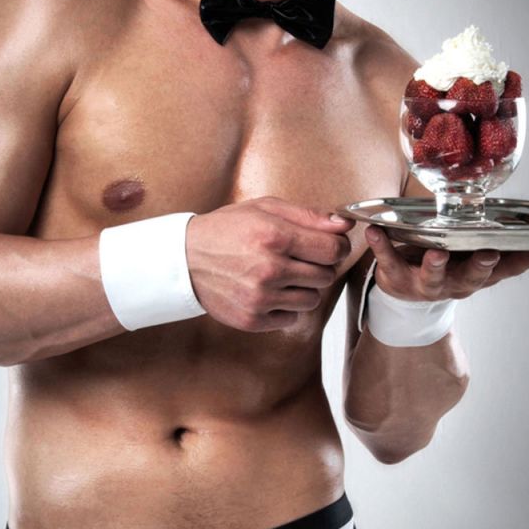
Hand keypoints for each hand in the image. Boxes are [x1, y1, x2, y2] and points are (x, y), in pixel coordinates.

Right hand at [186, 197, 354, 331]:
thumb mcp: (265, 209)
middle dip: (318, 266)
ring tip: (281, 275)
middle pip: (326, 276)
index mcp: (274, 236)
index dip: (336, 246)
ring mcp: (260, 298)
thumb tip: (344, 224)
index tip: (327, 245)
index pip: (333, 249)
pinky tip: (268, 291)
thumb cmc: (226, 230)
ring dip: (303, 288)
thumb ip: (308, 215)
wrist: (184, 260)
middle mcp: (269, 269)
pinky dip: (285, 307)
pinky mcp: (252, 319)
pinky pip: (291, 318)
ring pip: (311, 300)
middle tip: (298, 258)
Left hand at [365, 224, 528, 302]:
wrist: (404, 298)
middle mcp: (454, 283)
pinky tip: (373, 230)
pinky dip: (380, 246)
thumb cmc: (448, 266)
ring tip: (435, 252)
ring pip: (432, 277)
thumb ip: (507, 249)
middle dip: (481, 266)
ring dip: (435, 265)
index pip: (509, 268)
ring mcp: (424, 283)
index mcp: (477, 275)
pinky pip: (387, 260)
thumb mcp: (477, 259)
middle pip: (472, 277)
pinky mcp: (395, 277)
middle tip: (489, 254)